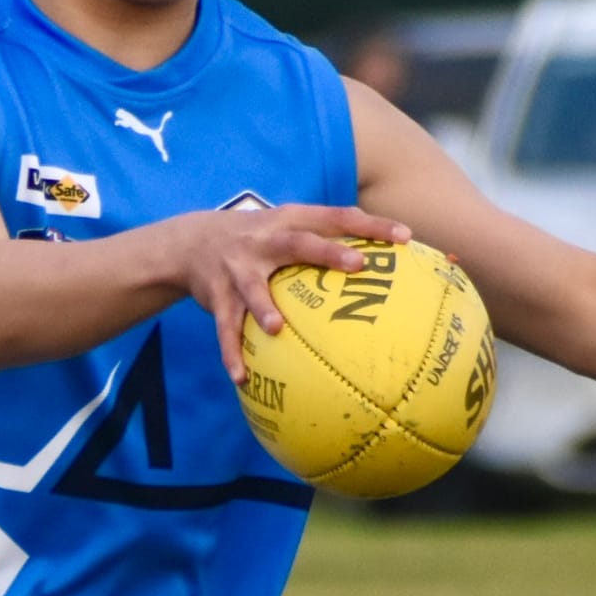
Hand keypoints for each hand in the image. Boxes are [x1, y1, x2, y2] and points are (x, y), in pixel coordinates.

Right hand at [173, 203, 413, 380]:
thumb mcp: (287, 229)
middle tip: (357, 265)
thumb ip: (327, 241)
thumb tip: (384, 267)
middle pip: (300, 242)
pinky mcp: (216, 295)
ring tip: (277, 329)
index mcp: (289, 221)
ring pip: (252, 289)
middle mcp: (264, 240)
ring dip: (264, 307)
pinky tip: (241, 378)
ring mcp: (237, 267)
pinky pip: (224, 328)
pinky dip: (231, 352)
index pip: (337, 217)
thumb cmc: (258, 241)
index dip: (371, 225)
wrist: (190, 242)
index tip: (405, 237)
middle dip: (328, 252)